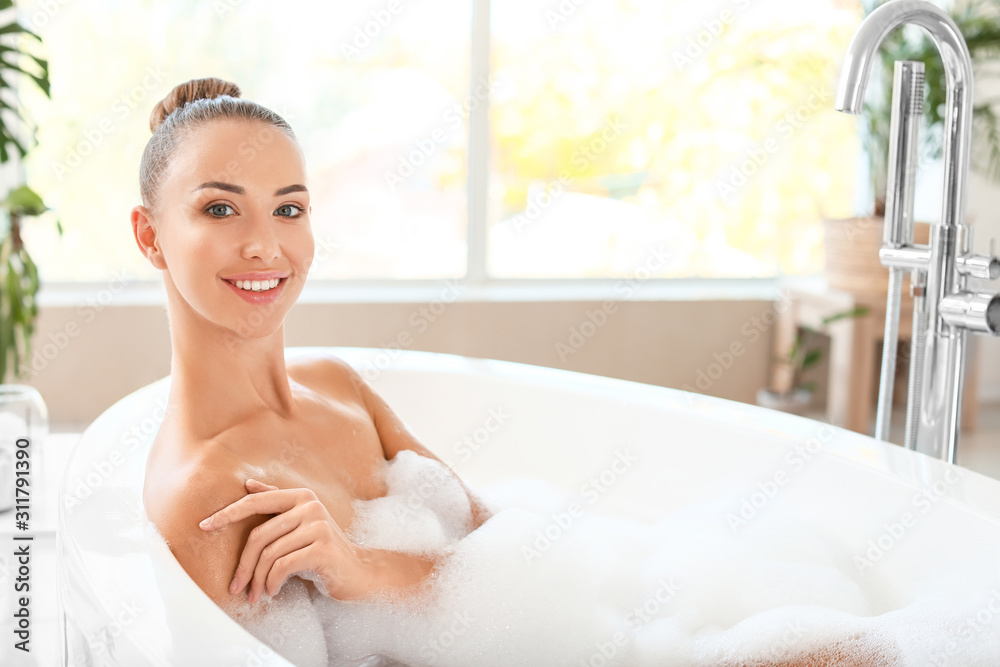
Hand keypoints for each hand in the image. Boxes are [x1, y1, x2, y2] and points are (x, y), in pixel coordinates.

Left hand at [199, 479, 367, 602]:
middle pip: (258, 535)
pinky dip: (271, 583)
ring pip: (269, 554)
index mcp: (301, 497)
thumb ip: (277, 503)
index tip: (203, 526)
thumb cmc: (323, 551)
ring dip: (258, 580)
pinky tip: (272, 592)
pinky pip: (282, 566)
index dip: (227, 513)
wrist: (357, 573)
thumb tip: (247, 484)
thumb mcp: (301, 524)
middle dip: (243, 565)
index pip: (256, 502)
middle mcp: (310, 506)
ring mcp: (318, 526)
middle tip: (236, 587)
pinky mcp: (322, 548)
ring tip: (256, 594)